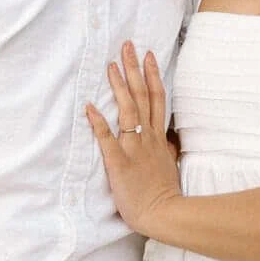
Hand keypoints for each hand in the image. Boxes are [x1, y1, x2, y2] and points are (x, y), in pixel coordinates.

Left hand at [86, 47, 182, 238]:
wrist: (165, 214)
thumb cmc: (164, 192)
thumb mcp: (170, 165)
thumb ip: (168, 148)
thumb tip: (170, 137)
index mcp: (158, 137)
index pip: (157, 99)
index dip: (152, 75)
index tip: (148, 55)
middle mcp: (147, 137)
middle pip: (142, 96)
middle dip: (134, 69)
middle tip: (127, 46)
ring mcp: (133, 148)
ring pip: (128, 110)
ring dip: (119, 86)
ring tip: (110, 65)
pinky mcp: (119, 163)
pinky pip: (107, 139)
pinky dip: (98, 122)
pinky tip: (89, 106)